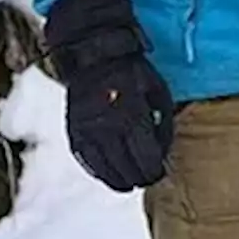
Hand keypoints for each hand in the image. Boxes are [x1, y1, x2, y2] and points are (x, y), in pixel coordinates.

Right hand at [44, 0, 174, 192]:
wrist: (93, 55)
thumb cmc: (132, 72)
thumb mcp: (158, 91)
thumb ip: (163, 123)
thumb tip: (164, 152)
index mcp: (131, 116)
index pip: (145, 158)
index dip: (155, 171)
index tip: (160, 172)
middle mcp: (107, 127)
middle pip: (127, 169)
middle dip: (140, 177)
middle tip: (148, 178)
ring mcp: (88, 131)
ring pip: (106, 170)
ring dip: (121, 180)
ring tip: (131, 182)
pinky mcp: (74, 132)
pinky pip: (87, 162)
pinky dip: (100, 172)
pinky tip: (110, 174)